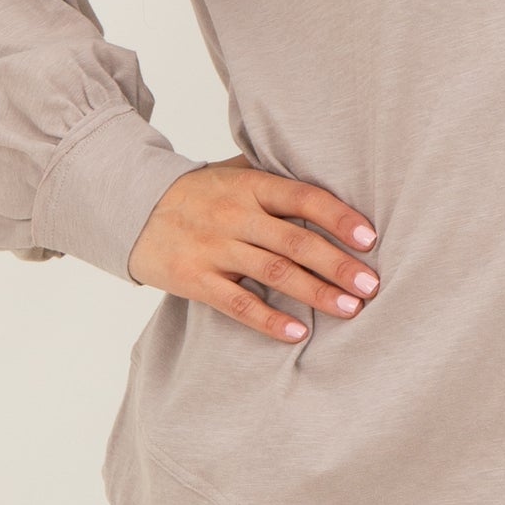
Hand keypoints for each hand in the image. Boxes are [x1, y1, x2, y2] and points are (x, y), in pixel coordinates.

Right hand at [126, 151, 379, 342]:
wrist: (133, 207)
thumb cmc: (200, 191)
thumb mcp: (235, 171)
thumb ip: (276, 178)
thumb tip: (335, 176)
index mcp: (250, 186)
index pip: (303, 198)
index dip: (338, 217)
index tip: (370, 238)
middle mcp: (235, 215)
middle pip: (295, 242)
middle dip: (338, 265)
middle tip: (372, 285)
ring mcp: (214, 249)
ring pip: (274, 274)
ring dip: (316, 293)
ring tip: (350, 309)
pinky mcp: (195, 280)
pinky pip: (238, 304)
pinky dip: (270, 320)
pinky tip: (299, 333)